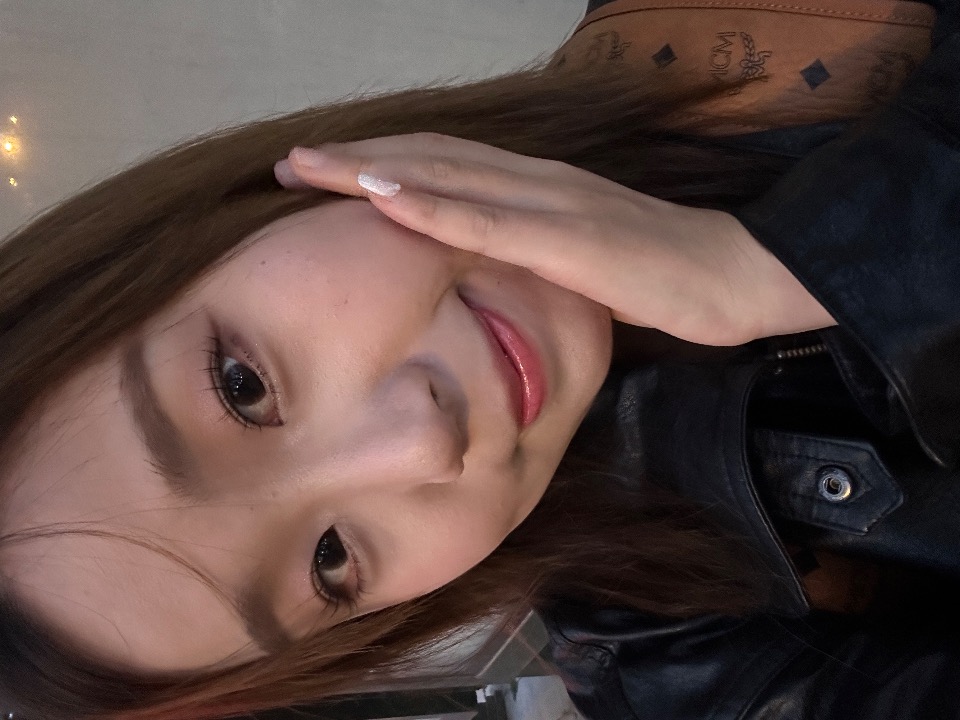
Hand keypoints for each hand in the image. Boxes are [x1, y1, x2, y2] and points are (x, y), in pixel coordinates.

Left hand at [274, 133, 833, 345]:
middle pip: (431, 159)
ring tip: (311, 169)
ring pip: (448, 176)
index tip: (324, 176)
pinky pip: (488, 221)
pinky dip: (429, 206)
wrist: (737, 276)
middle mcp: (535, 182)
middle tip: (293, 164)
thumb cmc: (662, 275)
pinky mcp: (571, 239)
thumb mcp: (582, 265)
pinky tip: (382, 198)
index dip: (380, 165)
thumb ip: (533, 257)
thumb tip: (488, 273)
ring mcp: (552, 204)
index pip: (444, 167)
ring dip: (373, 170)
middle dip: (356, 160)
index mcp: (535, 191)